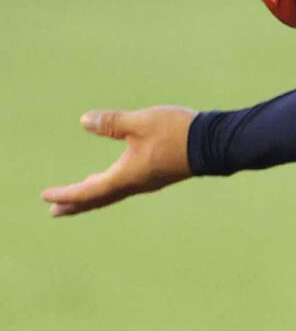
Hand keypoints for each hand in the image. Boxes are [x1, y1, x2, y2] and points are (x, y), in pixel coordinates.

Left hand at [41, 106, 196, 217]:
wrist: (215, 143)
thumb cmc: (177, 132)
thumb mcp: (141, 122)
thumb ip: (112, 122)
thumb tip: (84, 121)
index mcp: (127, 174)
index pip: (89, 190)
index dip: (66, 194)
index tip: (46, 196)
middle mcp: (135, 183)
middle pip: (99, 198)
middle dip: (76, 203)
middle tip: (54, 209)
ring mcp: (148, 181)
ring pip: (113, 193)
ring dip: (92, 196)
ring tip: (78, 197)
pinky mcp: (158, 174)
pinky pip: (126, 187)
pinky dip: (109, 187)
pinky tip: (112, 179)